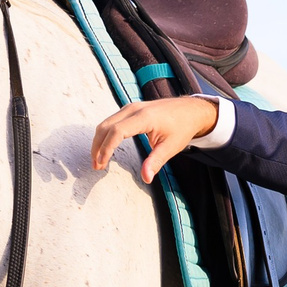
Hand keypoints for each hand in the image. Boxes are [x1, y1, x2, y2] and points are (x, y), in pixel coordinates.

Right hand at [91, 95, 217, 181]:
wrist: (190, 110)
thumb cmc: (182, 127)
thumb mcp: (171, 147)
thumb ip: (156, 161)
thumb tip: (146, 178)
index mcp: (144, 117)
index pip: (117, 131)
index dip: (107, 148)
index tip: (102, 163)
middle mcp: (133, 109)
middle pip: (106, 127)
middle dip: (98, 147)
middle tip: (97, 166)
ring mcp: (130, 107)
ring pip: (106, 123)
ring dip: (99, 142)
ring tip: (98, 161)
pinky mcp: (130, 110)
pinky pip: (111, 121)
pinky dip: (105, 135)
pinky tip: (105, 149)